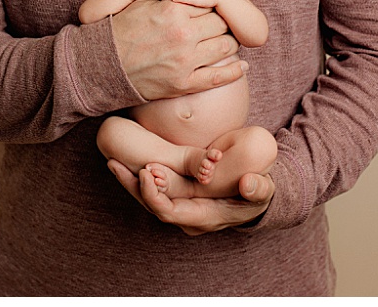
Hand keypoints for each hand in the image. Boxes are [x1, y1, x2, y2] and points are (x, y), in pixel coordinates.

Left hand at [107, 159, 273, 235]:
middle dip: (133, 186)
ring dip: (130, 181)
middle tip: (117, 163)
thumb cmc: (259, 194)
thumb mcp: (264, 191)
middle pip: (152, 206)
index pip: (169, 212)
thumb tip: (249, 182)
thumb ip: (259, 188)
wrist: (255, 196)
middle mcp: (187, 216)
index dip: (154, 195)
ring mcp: (181, 207)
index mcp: (203, 217)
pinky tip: (125, 161)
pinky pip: (155, 190)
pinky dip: (140, 178)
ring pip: (149, 198)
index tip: (146, 172)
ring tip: (112, 161)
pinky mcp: (179, 196)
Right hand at [110, 0, 244, 100]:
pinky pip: (218, 77)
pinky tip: (242, 66)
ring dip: (230, 43)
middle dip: (226, 22)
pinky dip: (234, 71)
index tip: (219, 7)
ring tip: (229, 41)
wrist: (100, 66)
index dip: (215, 5)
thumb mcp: (143, 2)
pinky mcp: (183, 84)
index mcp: (173, 11)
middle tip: (227, 24)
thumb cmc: (121, 30)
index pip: (210, 3)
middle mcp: (182, 35)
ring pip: (225, 47)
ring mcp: (184, 61)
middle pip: (222, 24)